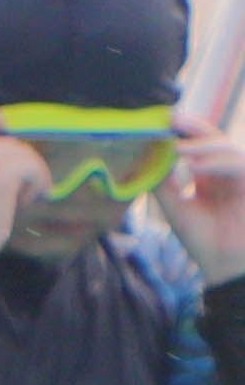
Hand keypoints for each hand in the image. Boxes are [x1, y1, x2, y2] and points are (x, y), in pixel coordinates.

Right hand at [0, 122, 42, 254]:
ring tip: (21, 199)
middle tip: (20, 191)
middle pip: (7, 143)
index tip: (4, 122)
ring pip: (23, 154)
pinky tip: (26, 200)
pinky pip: (32, 167)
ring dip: (30, 175)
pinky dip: (38, 182)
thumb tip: (1, 151)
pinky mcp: (1, 172)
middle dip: (20, 163)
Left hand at [164, 130, 244, 286]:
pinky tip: (192, 165)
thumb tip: (148, 154)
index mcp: (206, 174)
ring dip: (200, 146)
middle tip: (168, 119)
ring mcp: (239, 177)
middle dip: (192, 126)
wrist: (224, 266)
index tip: (157, 120)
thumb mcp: (176, 206)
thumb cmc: (203, 238)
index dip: (180, 130)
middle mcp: (224, 172)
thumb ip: (163, 182)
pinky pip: (237, 165)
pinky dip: (215, 162)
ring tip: (175, 148)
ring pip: (225, 148)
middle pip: (212, 138)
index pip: (195, 143)